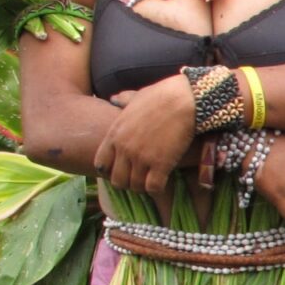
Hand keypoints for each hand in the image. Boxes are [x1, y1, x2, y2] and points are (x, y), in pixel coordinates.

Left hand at [94, 76, 196, 193]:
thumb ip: (122, 101)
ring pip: (136, 186)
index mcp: (115, 134)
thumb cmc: (161, 95)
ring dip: (144, 186)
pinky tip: (163, 181)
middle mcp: (125, 149)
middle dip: (127, 182)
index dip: (110, 170)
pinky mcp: (161, 164)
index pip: (101, 163)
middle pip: (117, 180)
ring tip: (151, 181)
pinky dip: (158, 188)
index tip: (122, 169)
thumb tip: (115, 99)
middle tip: (139, 178)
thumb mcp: (135, 97)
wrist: (182, 100)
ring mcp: (142, 158)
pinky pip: (153, 187)